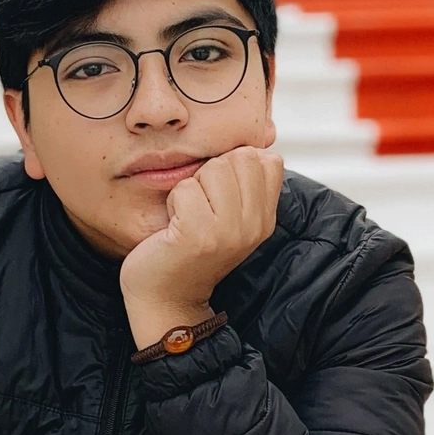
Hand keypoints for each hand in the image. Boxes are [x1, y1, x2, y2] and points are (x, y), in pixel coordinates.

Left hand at [120, 146, 283, 349]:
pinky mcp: (199, 234)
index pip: (267, 160)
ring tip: (187, 217)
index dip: (235, 166)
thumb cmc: (188, 252)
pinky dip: (172, 202)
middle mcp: (254, 225)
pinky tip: (173, 228)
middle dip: (210, 174)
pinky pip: (185, 188)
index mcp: (265, 219)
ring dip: (190, 187)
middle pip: (239, 158)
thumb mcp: (228, 218)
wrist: (166, 300)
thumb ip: (245, 183)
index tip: (218, 198)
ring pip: (212, 169)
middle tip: (199, 209)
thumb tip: (265, 134)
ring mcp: (229, 231)